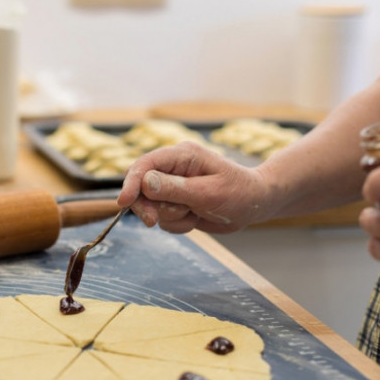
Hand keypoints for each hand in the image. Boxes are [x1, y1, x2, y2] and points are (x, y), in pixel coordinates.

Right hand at [117, 141, 269, 233]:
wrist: (255, 205)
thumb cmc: (240, 193)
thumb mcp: (209, 192)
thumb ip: (176, 188)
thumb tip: (145, 182)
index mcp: (182, 155)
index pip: (146, 164)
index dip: (131, 182)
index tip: (124, 202)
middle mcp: (173, 168)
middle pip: (141, 186)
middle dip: (147, 206)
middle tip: (153, 222)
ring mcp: (173, 186)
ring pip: (152, 206)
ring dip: (170, 216)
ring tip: (194, 214)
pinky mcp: (175, 202)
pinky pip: (163, 218)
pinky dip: (177, 224)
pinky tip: (195, 219)